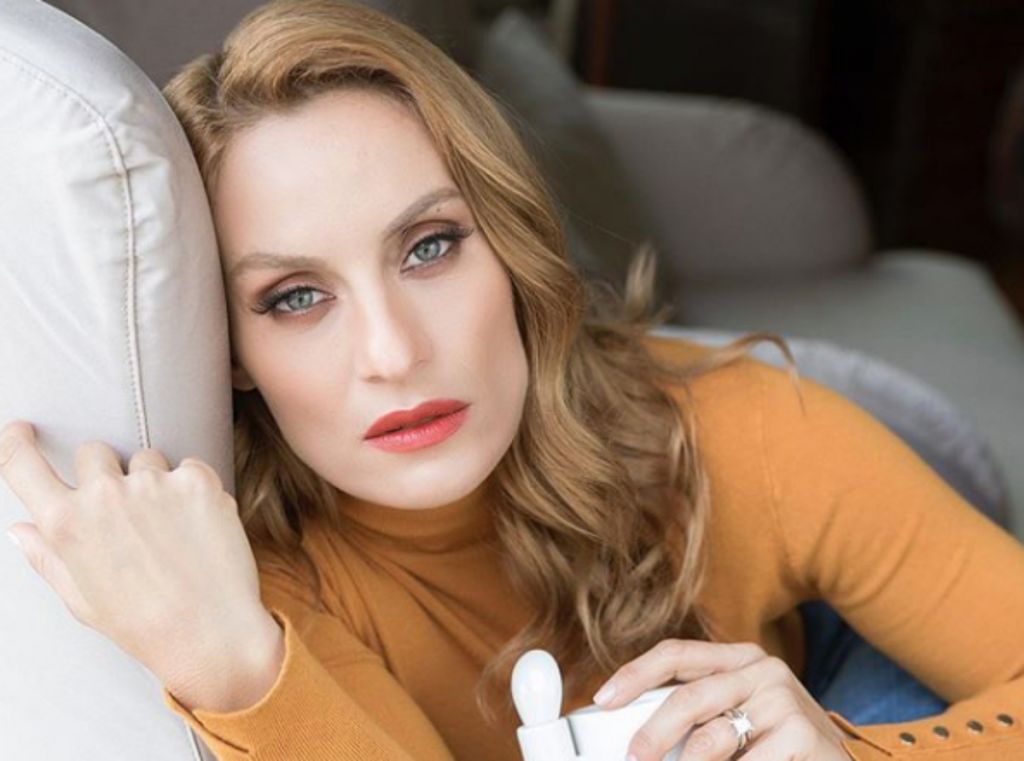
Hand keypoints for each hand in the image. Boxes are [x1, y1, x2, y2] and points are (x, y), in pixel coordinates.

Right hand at [0, 420, 278, 702]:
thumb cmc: (141, 623)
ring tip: (170, 529)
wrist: (210, 633)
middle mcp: (104, 495)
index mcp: (65, 524)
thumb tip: (19, 528)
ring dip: (153, 480)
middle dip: (106, 473)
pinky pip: (189, 466)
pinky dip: (193, 487)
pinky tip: (199, 526)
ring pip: (146, 457)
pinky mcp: (198, 480)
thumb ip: (47, 556)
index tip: (22, 429)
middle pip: (94, 452)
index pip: (23, 465)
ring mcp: (153, 484)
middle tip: (128, 513)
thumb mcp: (81, 598)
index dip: (17, 442)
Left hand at [591, 638, 852, 760]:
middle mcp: (762, 671)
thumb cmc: (776, 744)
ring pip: (713, 739)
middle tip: (634, 759)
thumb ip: (698, 716)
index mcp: (738, 658)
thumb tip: (633, 737)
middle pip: (689, 698)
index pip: (676, 654)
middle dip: (653, 734)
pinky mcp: (803, 735)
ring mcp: (784, 701)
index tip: (603, 700)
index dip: (635, 674)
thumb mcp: (738, 717)